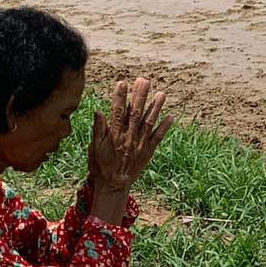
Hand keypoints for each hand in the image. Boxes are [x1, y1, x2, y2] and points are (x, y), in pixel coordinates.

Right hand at [87, 77, 172, 195]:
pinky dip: (165, 127)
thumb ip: (98, 129)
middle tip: (144, 80)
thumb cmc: (101, 166)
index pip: (118, 111)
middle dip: (140, 95)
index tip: (123, 82)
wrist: (114, 186)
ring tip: (161, 94)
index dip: (120, 97)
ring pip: (149, 122)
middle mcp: (129, 137)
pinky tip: (171, 117)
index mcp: (115, 135)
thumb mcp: (94, 148)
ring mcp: (140, 144)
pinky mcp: (148, 151)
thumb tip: (99, 111)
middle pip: (136, 113)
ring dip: (156, 107)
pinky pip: (158, 138)